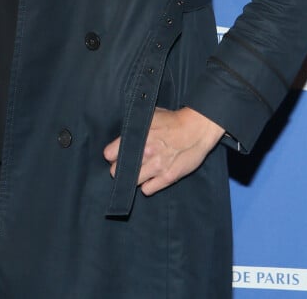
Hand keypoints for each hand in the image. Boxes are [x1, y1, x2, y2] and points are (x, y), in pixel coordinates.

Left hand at [103, 107, 224, 195]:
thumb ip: (135, 126)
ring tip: (141, 171)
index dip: (112, 154)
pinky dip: (148, 185)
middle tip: (128, 164)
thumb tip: (124, 134)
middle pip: (117, 171)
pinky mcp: (167, 177)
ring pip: (132, 182)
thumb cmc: (174, 120)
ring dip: (134, 177)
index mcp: (138, 135)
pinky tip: (151, 177)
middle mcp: (145, 153)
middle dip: (121, 167)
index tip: (115, 155)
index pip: (110, 154)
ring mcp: (156, 167)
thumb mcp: (151, 116)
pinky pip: (147, 190)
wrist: (197, 128)